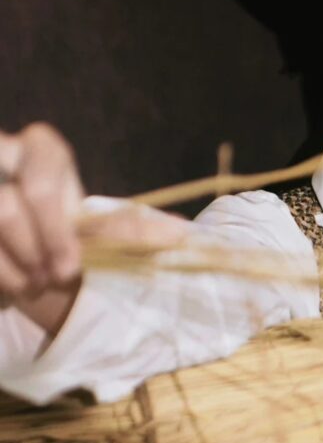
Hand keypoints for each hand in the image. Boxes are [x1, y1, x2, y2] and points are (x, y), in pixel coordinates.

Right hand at [0, 123, 188, 308]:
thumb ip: (131, 229)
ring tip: (38, 285)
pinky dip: (1, 278)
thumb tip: (183, 233)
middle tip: (59, 279)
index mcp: (41, 152)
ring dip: (20, 269)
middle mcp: (2, 158)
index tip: (72, 269)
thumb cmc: (66, 239)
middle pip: (9, 203)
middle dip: (38, 250)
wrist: (30, 261)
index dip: (56, 224)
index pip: (44, 160)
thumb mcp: (98, 231)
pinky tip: (13, 290)